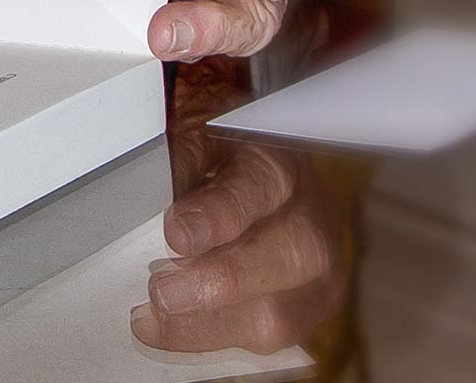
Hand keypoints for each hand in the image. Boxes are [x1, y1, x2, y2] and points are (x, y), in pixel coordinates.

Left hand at [131, 128, 349, 355]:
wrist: (266, 181)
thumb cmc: (222, 157)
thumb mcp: (199, 135)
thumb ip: (184, 161)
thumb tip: (170, 214)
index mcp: (280, 164)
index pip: (260, 186)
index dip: (220, 215)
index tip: (176, 235)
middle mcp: (311, 220)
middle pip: (288, 257)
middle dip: (221, 281)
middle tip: (162, 292)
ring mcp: (320, 274)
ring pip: (286, 313)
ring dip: (215, 325)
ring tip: (155, 322)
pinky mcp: (308, 312)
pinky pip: (275, 340)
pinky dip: (220, 340)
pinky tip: (174, 334)